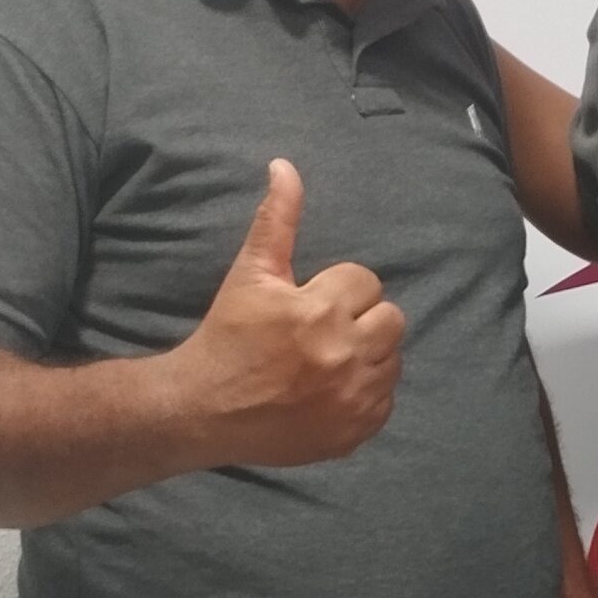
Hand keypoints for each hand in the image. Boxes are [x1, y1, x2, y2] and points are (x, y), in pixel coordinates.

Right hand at [169, 161, 404, 464]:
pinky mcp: (354, 431)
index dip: (338, 289)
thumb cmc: (227, 336)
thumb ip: (277, 220)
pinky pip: (387, 401)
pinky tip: (333, 389)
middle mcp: (343, 355)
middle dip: (362, 319)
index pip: (366, 281)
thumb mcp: (250, 274)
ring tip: (330, 359)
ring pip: (394, 360)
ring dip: (369, 354)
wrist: (204, 409)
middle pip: (392, 319)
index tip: (310, 303)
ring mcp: (352, 398)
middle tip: (326, 331)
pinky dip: (367, 393)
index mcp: (319, 310)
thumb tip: (285, 166)